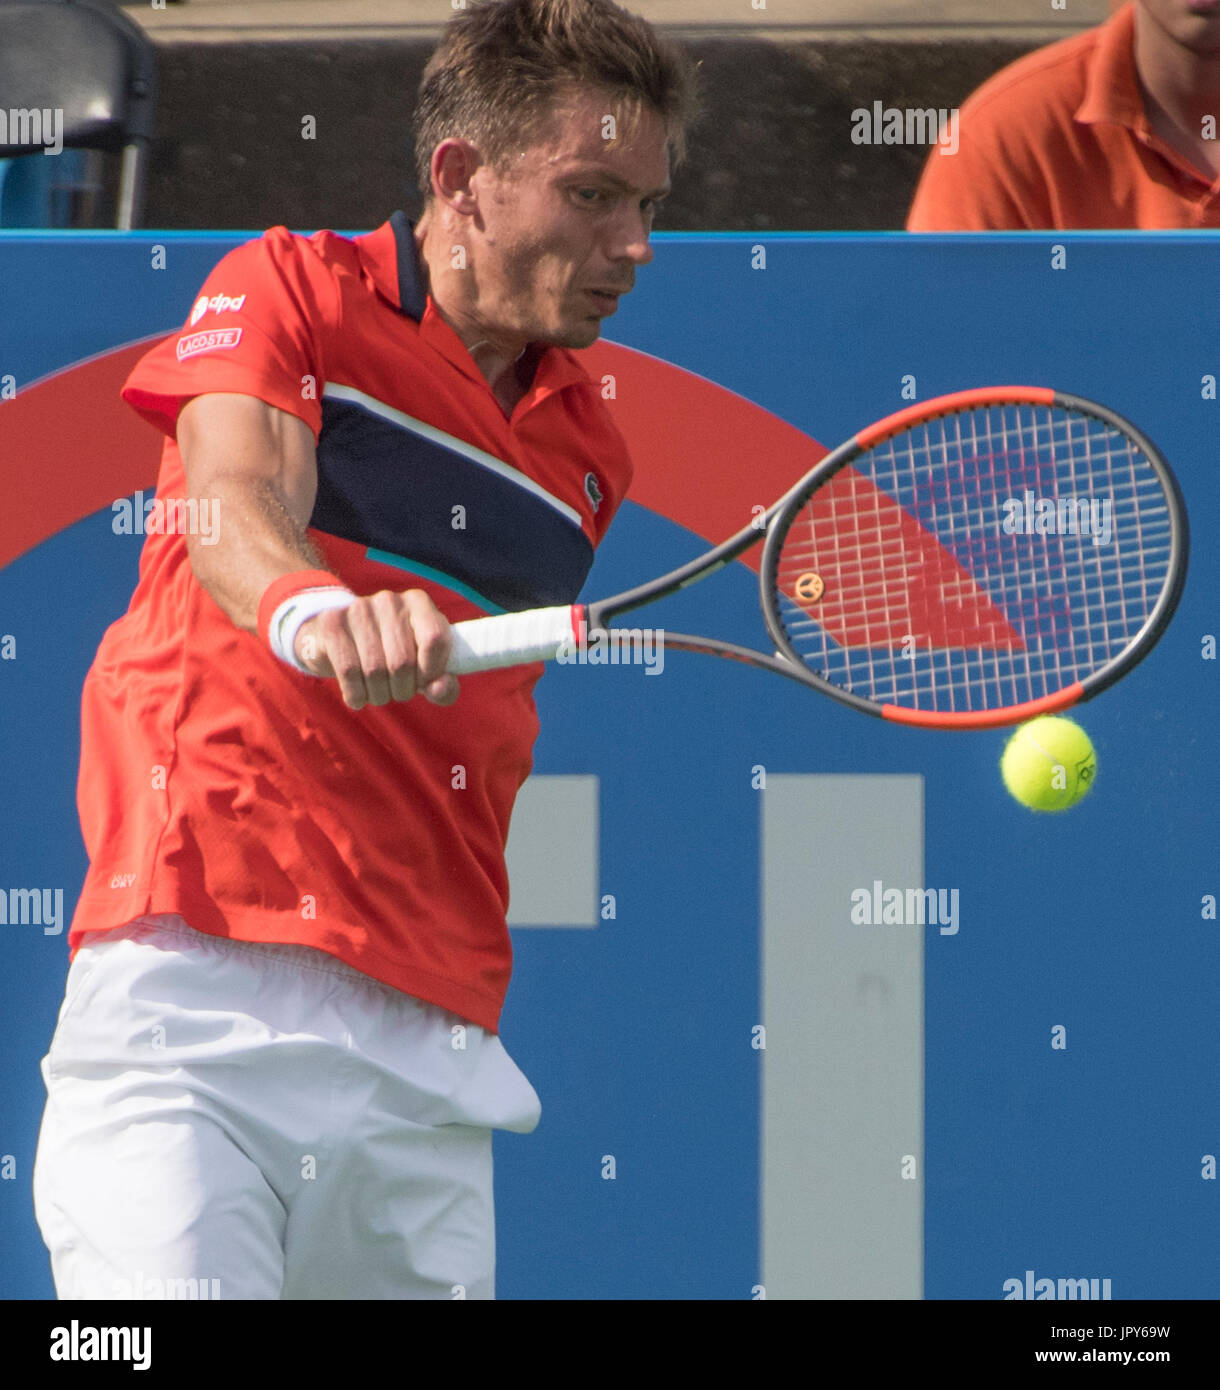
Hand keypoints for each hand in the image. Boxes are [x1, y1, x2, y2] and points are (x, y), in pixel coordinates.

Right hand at [294, 589, 458, 709]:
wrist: (339, 643)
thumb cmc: (392, 658)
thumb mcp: (424, 671)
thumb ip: (443, 685)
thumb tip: (440, 688)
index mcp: (418, 603)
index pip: (435, 639)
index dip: (432, 671)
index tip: (424, 682)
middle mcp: (389, 600)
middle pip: (403, 661)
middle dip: (403, 689)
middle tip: (398, 691)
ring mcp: (358, 609)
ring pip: (375, 670)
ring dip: (379, 694)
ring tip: (378, 693)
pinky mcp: (332, 624)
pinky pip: (348, 671)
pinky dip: (356, 694)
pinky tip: (358, 696)